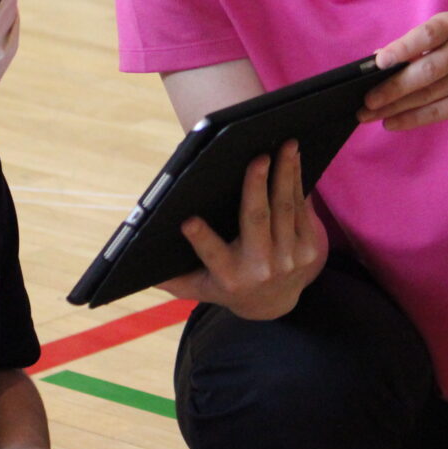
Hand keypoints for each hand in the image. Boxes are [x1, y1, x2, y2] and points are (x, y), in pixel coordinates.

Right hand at [158, 140, 326, 320]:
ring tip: (284, 145)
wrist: (273, 303)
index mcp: (228, 276)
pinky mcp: (310, 251)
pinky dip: (297, 181)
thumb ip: (171, 277)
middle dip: (257, 187)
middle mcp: (260, 269)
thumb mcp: (196, 286)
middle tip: (257, 157)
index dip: (200, 238)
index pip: (212, 254)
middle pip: (257, 220)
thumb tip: (137, 260)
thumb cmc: (225, 283)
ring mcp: (289, 260)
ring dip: (285, 174)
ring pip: (285, 208)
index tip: (188, 221)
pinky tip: (293, 159)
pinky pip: (301, 210)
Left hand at [359, 12, 447, 130]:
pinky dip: (410, 119)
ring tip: (369, 114)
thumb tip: (372, 65)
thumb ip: (406, 50)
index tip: (379, 62)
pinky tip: (390, 122)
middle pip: (426, 70)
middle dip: (392, 87)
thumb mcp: (434, 43)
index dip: (402, 49)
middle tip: (367, 100)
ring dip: (394, 107)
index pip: (425, 35)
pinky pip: (436, 112)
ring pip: (427, 95)